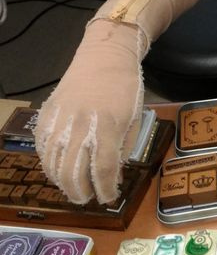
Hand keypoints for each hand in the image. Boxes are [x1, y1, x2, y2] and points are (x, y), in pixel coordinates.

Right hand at [35, 19, 144, 203]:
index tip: (108, 198)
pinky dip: (48, 163)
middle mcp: (80, 127)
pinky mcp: (47, 115)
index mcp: (108, 127)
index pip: (104, 169)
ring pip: (53, 163)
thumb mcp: (136, 117)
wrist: (104, 56)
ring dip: (62, 182)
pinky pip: (42, 147)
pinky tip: (57, 170)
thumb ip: (124, 145)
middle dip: (80, 192)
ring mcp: (60, 121)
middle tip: (87, 199)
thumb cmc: (126, 86)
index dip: (105, 189)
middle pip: (74, 172)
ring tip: (72, 189)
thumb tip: (113, 171)